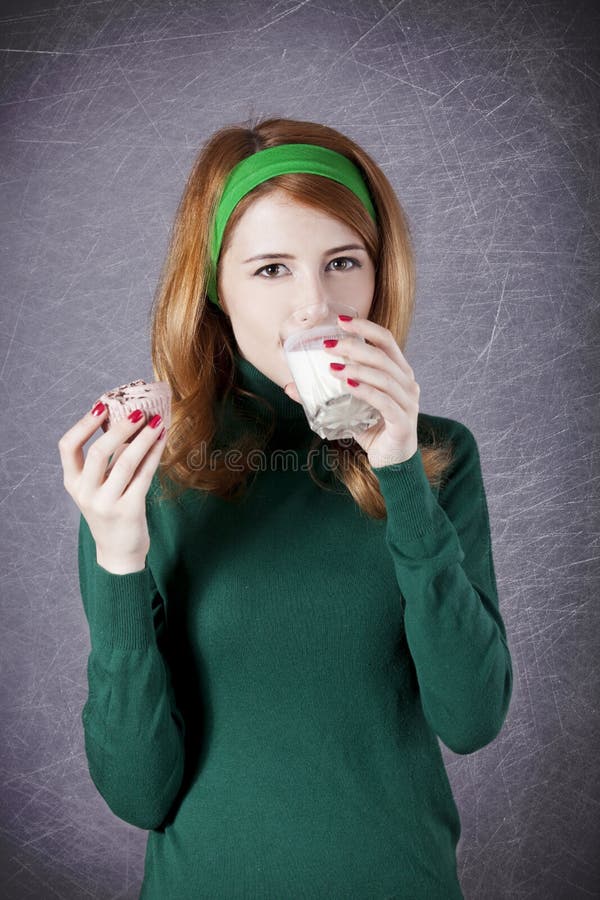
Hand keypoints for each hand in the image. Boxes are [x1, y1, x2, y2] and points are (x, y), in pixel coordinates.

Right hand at [58, 403, 166, 573]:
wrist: (119, 552)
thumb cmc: (110, 511)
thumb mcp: (98, 487)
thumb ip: (106, 460)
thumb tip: (126, 421)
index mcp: (72, 483)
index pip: (67, 447)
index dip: (83, 424)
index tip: (102, 406)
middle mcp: (85, 493)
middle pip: (97, 452)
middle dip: (119, 428)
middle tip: (138, 412)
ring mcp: (106, 503)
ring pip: (124, 463)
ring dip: (142, 439)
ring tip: (156, 422)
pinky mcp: (129, 510)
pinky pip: (143, 476)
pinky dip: (153, 455)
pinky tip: (161, 441)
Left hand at [322, 315, 419, 467]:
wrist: (393, 463)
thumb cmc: (374, 430)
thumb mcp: (349, 408)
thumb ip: (327, 395)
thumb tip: (291, 386)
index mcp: (399, 373)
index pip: (386, 341)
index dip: (365, 327)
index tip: (340, 321)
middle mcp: (408, 383)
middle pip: (382, 355)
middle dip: (354, 346)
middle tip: (327, 346)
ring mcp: (408, 402)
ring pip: (384, 376)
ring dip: (357, 368)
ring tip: (332, 368)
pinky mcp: (403, 421)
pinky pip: (384, 401)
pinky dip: (365, 391)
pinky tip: (347, 385)